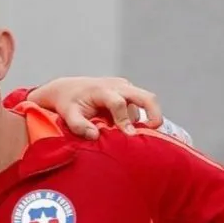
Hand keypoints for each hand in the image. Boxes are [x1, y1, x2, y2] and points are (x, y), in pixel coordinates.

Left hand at [26, 77, 163, 139]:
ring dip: (143, 120)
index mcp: (102, 90)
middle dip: (155, 114)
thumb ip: (79, 125)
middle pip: (146, 97)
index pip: (119, 104)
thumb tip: (94, 136)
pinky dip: (137, 119)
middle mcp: (118, 86)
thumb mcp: (68, 115)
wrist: (68, 89)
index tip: (129, 136)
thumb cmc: (68, 103)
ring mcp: (125, 88)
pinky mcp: (128, 92)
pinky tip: (125, 129)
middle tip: (155, 132)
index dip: (124, 120)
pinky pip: (140, 106)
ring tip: (130, 136)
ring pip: (145, 103)